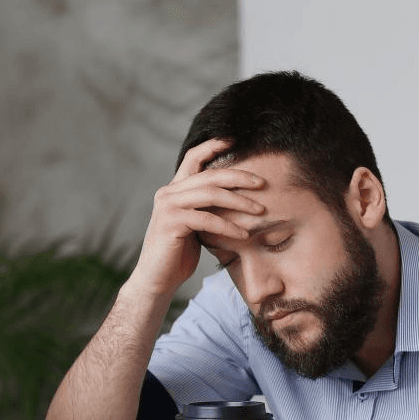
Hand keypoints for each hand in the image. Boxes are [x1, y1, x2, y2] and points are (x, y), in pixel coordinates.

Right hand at [129, 139, 265, 297]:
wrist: (156, 280)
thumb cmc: (177, 255)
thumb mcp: (194, 226)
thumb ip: (206, 209)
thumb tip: (235, 199)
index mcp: (173, 190)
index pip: (193, 158)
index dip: (213, 146)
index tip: (235, 139)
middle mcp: (168, 193)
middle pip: (209, 175)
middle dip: (239, 176)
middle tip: (262, 182)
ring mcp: (168, 206)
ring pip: (210, 194)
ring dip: (239, 201)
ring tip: (259, 210)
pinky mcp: (171, 223)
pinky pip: (207, 220)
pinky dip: (228, 227)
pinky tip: (244, 234)